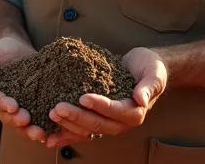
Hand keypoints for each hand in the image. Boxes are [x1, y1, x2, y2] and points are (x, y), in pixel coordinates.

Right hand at [0, 35, 43, 142]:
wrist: (16, 46)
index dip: (3, 105)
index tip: (12, 106)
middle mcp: (7, 104)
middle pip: (9, 117)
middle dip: (17, 120)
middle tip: (26, 120)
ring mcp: (23, 105)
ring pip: (24, 122)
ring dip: (30, 129)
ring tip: (39, 133)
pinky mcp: (37, 103)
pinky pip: (40, 116)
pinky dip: (45, 124)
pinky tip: (53, 128)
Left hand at [44, 46, 167, 147]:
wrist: (141, 67)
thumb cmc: (149, 68)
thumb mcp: (154, 73)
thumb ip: (149, 86)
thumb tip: (141, 100)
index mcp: (135, 112)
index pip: (116, 112)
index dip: (100, 106)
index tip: (83, 97)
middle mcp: (120, 122)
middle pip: (98, 124)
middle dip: (77, 117)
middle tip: (58, 107)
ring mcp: (107, 123)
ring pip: (87, 130)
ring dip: (68, 125)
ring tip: (51, 115)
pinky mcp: (97, 119)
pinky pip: (81, 131)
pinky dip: (66, 136)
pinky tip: (50, 138)